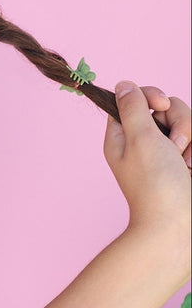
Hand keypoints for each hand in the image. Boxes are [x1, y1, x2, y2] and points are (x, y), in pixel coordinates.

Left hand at [103, 82, 191, 239]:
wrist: (178, 223)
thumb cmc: (156, 184)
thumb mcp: (140, 138)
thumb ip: (133, 108)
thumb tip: (123, 84)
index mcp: (122, 136)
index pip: (133, 100)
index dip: (149, 95)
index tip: (159, 105)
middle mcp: (143, 141)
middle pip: (165, 107)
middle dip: (178, 121)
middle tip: (174, 146)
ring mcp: (167, 152)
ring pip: (185, 121)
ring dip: (190, 136)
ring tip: (185, 161)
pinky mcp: (185, 160)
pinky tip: (191, 167)